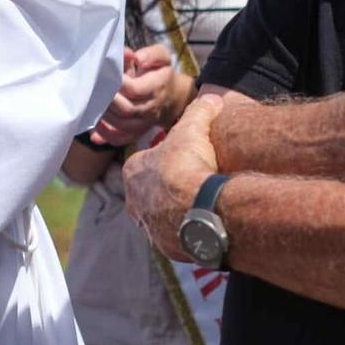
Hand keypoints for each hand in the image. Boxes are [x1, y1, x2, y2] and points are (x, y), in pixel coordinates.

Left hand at [90, 44, 188, 146]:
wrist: (172, 98)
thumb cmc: (161, 73)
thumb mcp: (162, 57)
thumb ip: (152, 54)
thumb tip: (135, 57)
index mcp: (157, 88)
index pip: (135, 89)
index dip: (119, 83)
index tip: (106, 73)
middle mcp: (150, 109)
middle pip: (126, 109)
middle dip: (108, 100)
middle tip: (93, 88)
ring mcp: (143, 124)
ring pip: (121, 125)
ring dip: (104, 115)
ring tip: (91, 102)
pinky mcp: (135, 133)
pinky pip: (120, 139)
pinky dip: (105, 135)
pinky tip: (94, 125)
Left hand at [124, 92, 223, 261]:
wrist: (202, 210)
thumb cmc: (189, 166)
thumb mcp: (193, 129)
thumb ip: (200, 111)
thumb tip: (212, 97)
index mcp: (132, 173)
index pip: (145, 163)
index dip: (166, 160)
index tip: (184, 160)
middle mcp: (135, 203)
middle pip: (151, 192)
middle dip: (169, 188)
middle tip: (194, 183)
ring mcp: (149, 227)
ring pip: (162, 217)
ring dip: (178, 212)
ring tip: (203, 206)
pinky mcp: (166, 247)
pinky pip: (177, 237)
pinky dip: (189, 231)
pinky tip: (206, 224)